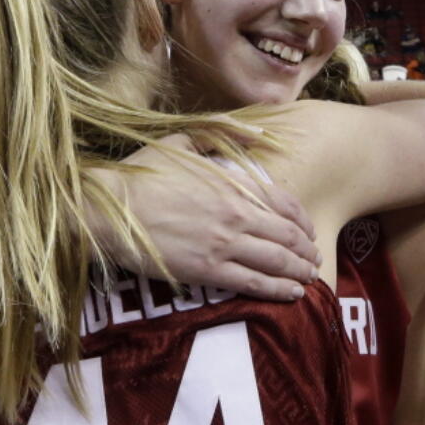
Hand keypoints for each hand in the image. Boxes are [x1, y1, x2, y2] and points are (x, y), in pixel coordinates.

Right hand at [91, 133, 319, 301]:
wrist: (110, 207)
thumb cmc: (141, 174)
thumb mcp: (182, 140)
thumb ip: (221, 134)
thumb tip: (255, 131)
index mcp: (233, 183)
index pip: (285, 203)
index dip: (303, 220)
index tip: (309, 231)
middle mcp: (236, 214)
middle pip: (288, 236)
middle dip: (306, 250)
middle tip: (314, 260)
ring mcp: (224, 244)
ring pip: (277, 262)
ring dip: (299, 272)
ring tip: (308, 278)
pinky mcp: (207, 270)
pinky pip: (254, 283)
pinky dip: (279, 290)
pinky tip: (292, 294)